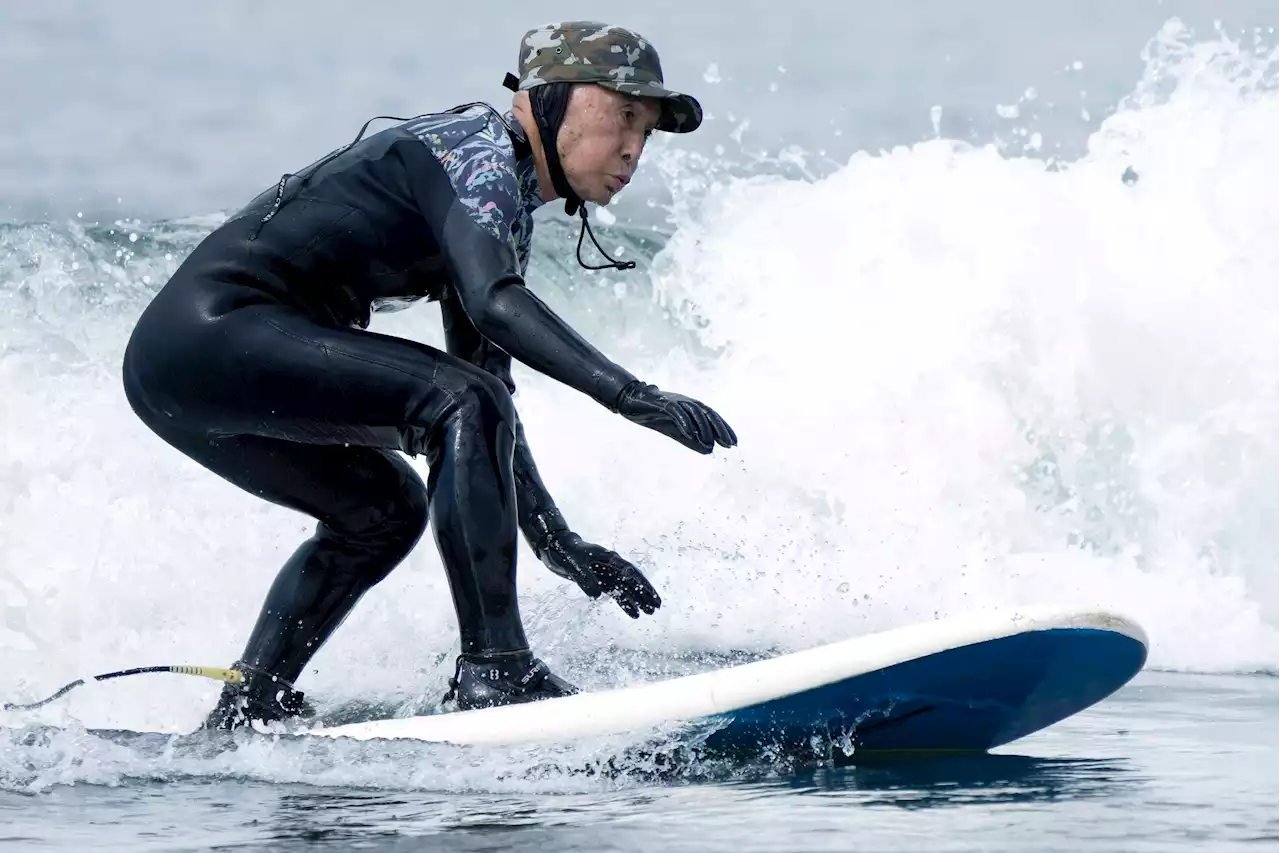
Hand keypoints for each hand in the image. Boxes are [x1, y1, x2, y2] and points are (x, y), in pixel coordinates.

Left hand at [535, 530, 660, 618]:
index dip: (640, 584)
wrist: (556, 547)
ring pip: (626, 588)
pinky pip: (616, 593)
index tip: (650, 595)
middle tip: (657, 605)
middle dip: (645, 593)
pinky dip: (625, 603)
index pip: (629, 572)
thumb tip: (598, 594)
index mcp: (608, 558)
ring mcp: (607, 573)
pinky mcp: (600, 581)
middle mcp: (611, 566)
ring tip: (650, 612)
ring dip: (638, 600)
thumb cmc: (565, 551)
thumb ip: (585, 578)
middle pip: (632, 581)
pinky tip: (634, 614)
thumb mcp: (573, 564)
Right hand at [614, 380, 737, 453]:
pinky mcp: (662, 403)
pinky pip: (675, 411)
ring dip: (703, 427)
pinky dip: (683, 422)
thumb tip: (709, 450)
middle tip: (728, 444)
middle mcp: (686, 402)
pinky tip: (689, 434)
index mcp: (691, 407)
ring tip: (709, 442)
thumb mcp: (675, 431)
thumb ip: (691, 440)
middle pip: (707, 413)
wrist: (633, 400)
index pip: (711, 417)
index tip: (733, 443)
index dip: (723, 428)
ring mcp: (675, 401)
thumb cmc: (656, 415)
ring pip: (694, 412)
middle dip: (719, 428)